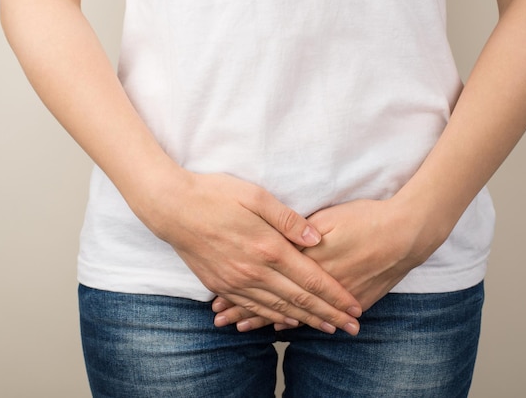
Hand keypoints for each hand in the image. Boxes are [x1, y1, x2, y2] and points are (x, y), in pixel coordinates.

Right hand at [142, 171, 361, 334]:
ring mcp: (236, 282)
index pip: (311, 279)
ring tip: (327, 329)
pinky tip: (287, 323)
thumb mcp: (256, 196)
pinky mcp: (221, 285)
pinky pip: (253, 308)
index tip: (354, 307)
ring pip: (278, 309)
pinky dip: (273, 318)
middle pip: (300, 300)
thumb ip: (289, 220)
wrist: (171, 207)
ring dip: (306, 321)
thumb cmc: (215, 195)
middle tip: (352, 328)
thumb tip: (317, 239)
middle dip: (329, 315)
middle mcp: (254, 272)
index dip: (335, 296)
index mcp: (268, 248)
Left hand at [213, 195, 450, 330]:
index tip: (222, 303)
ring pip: (296, 311)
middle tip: (225, 323)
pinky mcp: (354, 298)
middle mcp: (319, 282)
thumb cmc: (367, 218)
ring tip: (245, 328)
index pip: (269, 279)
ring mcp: (336, 294)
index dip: (245, 291)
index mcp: (310, 259)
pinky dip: (300, 322)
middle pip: (277, 299)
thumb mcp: (329, 217)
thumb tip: (275, 243)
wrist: (408, 232)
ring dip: (269, 320)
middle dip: (249, 312)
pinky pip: (321, 315)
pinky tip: (286, 328)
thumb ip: (299, 231)